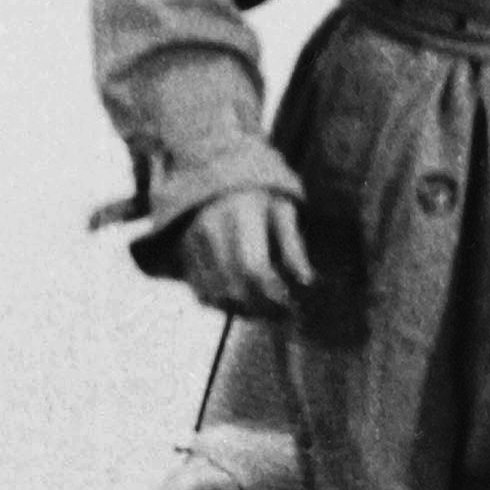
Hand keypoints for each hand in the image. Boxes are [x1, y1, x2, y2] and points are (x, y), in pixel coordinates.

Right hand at [178, 190, 315, 317]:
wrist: (216, 176)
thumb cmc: (259, 194)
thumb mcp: (283, 210)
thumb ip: (293, 246)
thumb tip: (306, 283)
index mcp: (240, 213)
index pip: (253, 268)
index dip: (273, 294)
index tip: (292, 306)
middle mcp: (210, 230)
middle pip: (233, 288)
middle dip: (261, 308)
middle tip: (282, 313)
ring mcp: (191, 244)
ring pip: (216, 296)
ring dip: (244, 310)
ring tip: (266, 308)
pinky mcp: (183, 257)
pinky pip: (202, 295)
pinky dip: (224, 305)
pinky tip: (244, 300)